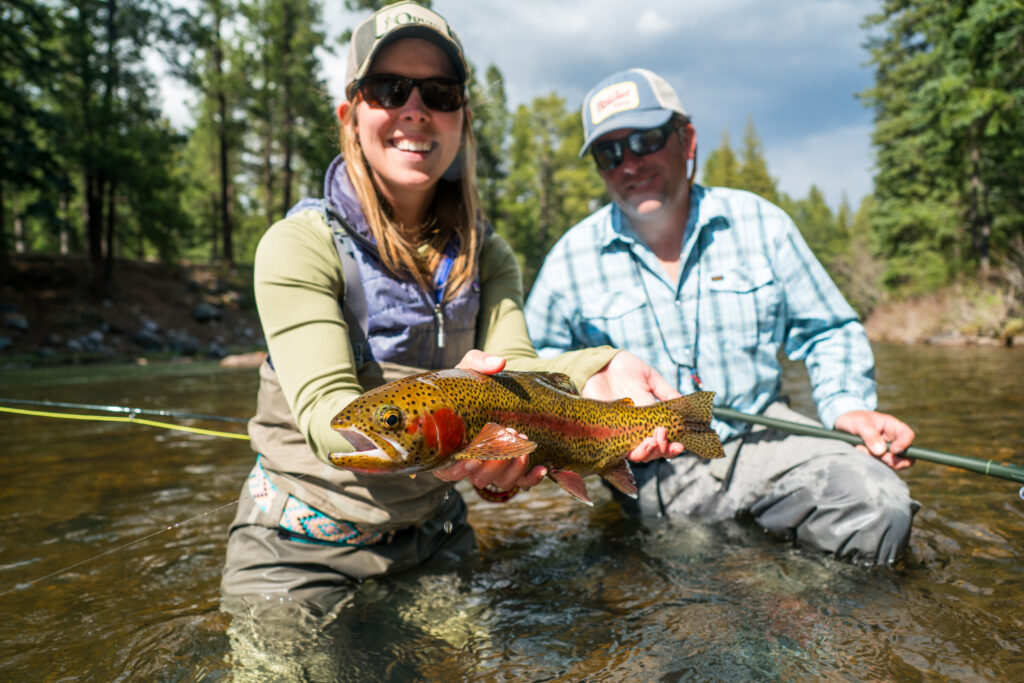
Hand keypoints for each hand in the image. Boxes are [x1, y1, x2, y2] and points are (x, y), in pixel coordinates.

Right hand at [433, 351, 547, 489]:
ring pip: (501, 483)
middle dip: (494, 462)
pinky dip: (532, 478)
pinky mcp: (514, 468)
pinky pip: (522, 483)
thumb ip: (478, 363)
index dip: (460, 468)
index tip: (473, 453)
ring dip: (513, 467)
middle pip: (479, 479)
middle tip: (506, 434)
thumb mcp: (468, 370)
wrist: (490, 392)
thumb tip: (499, 363)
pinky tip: (542, 467)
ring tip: (522, 440)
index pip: (449, 471)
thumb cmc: (471, 384)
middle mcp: (472, 463)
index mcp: (451, 447)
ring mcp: (495, 467)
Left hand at [582, 351, 685, 462]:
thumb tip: (684, 404)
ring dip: (646, 452)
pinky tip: (634, 445)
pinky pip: (614, 447)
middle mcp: (636, 429)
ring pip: (634, 454)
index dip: (672, 448)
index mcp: (649, 420)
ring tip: (651, 441)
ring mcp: (620, 431)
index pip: (663, 442)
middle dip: (660, 449)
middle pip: (651, 452)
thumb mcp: (650, 378)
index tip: (680, 445)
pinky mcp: (604, 430)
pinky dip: (625, 450)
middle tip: (662, 433)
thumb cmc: (626, 369)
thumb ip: (666, 392)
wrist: (602, 363)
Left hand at [833, 410, 915, 470]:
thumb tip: (880, 451)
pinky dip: (869, 462)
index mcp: (892, 426)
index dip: (905, 444)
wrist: (841, 424)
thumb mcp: (859, 423)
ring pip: (891, 463)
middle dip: (894, 460)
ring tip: (860, 449)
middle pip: (905, 456)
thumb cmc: (853, 419)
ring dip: (877, 460)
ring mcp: (885, 451)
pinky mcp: (876, 459)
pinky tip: (858, 452)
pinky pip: (878, 465)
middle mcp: (892, 440)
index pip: (907, 435)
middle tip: (880, 457)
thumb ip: (869, 434)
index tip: (893, 450)